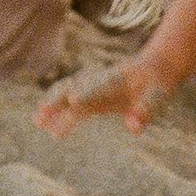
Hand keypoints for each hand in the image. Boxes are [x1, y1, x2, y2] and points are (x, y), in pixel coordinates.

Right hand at [35, 53, 178, 137]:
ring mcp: (95, 84)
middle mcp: (102, 79)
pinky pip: (69, 97)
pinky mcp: (91, 92)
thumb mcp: (158, 97)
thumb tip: (134, 128)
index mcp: (119, 79)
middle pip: (76, 86)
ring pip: (68, 89)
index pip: (100, 86)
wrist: (154, 68)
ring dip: (53, 104)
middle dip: (60, 99)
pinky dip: (56, 106)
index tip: (73, 101)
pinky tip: (43, 121)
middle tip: (43, 115)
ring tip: (37, 121)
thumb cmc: (156, 85)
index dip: (88, 93)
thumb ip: (146, 110)